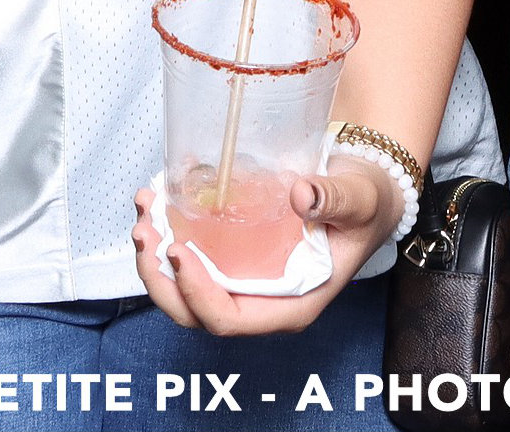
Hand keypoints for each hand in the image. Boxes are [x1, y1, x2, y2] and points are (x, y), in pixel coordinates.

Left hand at [132, 163, 400, 334]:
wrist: (366, 190)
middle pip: (194, 312)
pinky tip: (157, 201)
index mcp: (290, 303)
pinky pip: (191, 259)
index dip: (198, 295)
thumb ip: (336, 198)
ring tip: (144, 209)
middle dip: (161, 277)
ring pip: (184, 289)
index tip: (180, 252)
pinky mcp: (234, 257)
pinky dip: (166, 234)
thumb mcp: (360, 199)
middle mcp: (261, 301)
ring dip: (155, 256)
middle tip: (146, 230)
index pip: (230, 320)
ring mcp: (244, 281)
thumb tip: (302, 195)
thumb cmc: (366, 203)